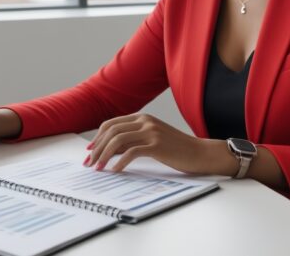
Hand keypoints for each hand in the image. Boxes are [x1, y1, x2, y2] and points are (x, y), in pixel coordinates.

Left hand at [84, 113, 213, 173]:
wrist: (199, 153)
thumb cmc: (175, 149)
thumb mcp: (150, 140)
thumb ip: (131, 142)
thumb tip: (108, 151)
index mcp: (142, 117)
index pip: (111, 124)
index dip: (97, 138)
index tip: (89, 151)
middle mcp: (145, 121)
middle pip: (111, 131)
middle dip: (97, 148)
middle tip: (90, 162)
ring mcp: (151, 132)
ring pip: (118, 140)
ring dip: (104, 155)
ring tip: (99, 168)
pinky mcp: (157, 145)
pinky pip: (132, 152)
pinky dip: (120, 161)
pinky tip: (115, 170)